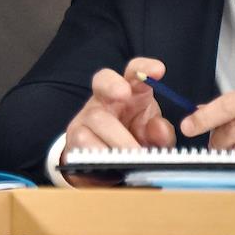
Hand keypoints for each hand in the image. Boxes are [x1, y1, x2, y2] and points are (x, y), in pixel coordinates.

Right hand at [61, 57, 175, 187]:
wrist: (102, 166)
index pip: (134, 72)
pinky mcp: (74, 139)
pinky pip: (84, 144)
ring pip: (96, 119)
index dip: (144, 68)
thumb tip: (159, 129)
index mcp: (129, 93)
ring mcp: (86, 118)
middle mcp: (104, 100)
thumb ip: (160, 133)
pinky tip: (115, 167)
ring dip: (118, 138)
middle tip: (124, 94)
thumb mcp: (152, 137)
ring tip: (134, 156)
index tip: (158, 70)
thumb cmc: (131, 141)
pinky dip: (103, 155)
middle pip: (103, 83)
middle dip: (113, 85)